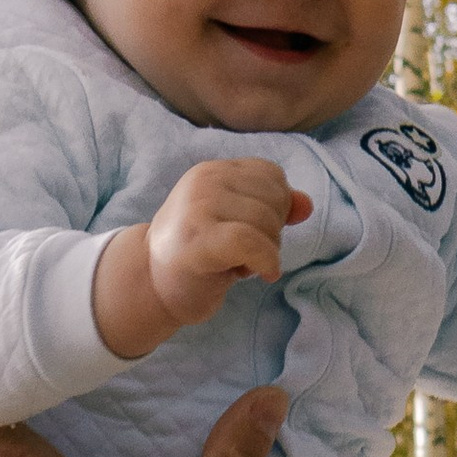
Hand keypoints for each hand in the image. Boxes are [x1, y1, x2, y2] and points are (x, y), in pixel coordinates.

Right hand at [92, 156, 314, 361]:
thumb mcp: (235, 223)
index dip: (276, 207)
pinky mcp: (199, 240)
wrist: (150, 285)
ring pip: (266, 221)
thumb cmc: (197, 255)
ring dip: (265, 251)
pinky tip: (260, 274)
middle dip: (271, 231)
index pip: (272, 175)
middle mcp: (204, 181)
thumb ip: (272, 208)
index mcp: (213, 171)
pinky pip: (252, 243)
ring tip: (237, 263)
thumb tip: (306, 205)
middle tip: (243, 253)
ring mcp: (198, 208)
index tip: (254, 231)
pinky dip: (266, 261)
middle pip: (273, 198)